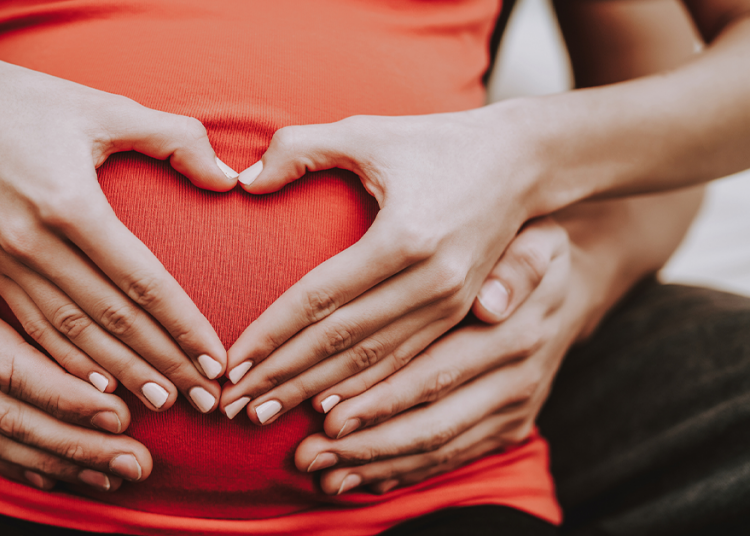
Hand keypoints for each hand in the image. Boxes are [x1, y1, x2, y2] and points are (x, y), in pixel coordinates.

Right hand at [0, 65, 238, 413]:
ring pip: (71, 335)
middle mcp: (33, 242)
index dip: (182, 325)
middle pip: (110, 320)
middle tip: (204, 400)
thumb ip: (174, 137)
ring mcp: (5, 261)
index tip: (216, 359)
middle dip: (162, 364)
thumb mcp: (105, 107)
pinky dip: (67, 365)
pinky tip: (97, 392)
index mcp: (69, 203)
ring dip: (120, 375)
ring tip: (162, 406)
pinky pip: (32, 330)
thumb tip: (228, 178)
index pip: (141, 282)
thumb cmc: (30, 101)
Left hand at [220, 112, 535, 422]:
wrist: (524, 161)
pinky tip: (323, 409)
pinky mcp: (458, 314)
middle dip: (282, 377)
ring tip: (262, 414)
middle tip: (232, 405)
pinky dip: (360, 389)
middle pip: (340, 342)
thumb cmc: (436, 141)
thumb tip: (243, 181)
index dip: (271, 335)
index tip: (231, 363)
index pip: (319, 299)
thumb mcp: (367, 132)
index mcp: (404, 237)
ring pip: (369, 362)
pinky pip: (401, 361)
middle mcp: (431, 280)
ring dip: (313, 392)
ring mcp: (450, 303)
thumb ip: (300, 148)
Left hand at [291, 219, 581, 494]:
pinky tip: (360, 479)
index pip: (437, 373)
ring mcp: (515, 409)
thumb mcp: (533, 240)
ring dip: (376, 464)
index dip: (381, 398)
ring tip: (322, 474)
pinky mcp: (509, 428)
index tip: (326, 412)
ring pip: (439, 449)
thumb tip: (491, 303)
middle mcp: (518, 379)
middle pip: (433, 424)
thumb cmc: (522, 250)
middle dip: (366, 443)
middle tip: (308, 453)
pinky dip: (405, 471)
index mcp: (518, 332)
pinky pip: (453, 458)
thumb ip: (517, 265)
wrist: (566, 290)